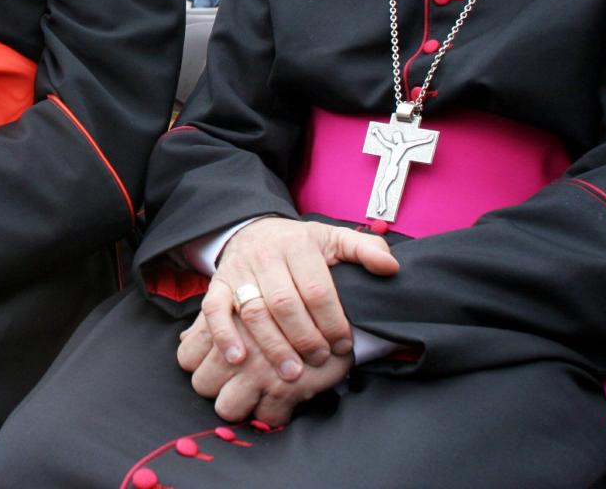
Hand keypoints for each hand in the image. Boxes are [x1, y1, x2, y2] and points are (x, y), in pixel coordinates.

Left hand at [180, 317, 350, 424]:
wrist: (342, 301)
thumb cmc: (292, 301)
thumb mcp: (249, 299)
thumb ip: (216, 319)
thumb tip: (186, 339)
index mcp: (222, 322)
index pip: (186, 357)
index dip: (197, 365)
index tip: (215, 366)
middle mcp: (235, 347)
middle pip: (202, 385)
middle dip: (216, 388)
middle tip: (235, 382)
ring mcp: (258, 370)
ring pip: (227, 408)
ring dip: (241, 406)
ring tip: (256, 394)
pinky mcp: (284, 388)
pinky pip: (266, 419)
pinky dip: (274, 415)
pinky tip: (283, 400)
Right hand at [204, 218, 396, 381]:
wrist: (254, 231)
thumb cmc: (301, 245)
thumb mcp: (334, 239)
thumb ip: (365, 250)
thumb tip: (390, 268)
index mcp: (298, 244)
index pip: (316, 289)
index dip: (332, 321)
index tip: (343, 345)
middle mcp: (266, 256)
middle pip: (284, 304)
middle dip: (305, 338)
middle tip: (320, 360)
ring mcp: (239, 271)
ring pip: (254, 312)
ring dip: (273, 346)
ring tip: (292, 373)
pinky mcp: (218, 284)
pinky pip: (215, 310)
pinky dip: (225, 335)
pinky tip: (239, 358)